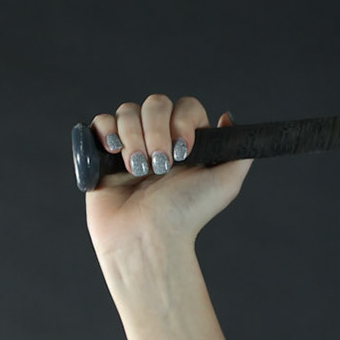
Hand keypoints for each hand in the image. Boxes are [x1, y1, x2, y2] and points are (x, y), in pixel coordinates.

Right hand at [83, 94, 252, 259]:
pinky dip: (108, 131)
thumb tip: (227, 117)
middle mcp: (160, 139)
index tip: (184, 150)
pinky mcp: (103, 155)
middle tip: (160, 165)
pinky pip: (101, 122)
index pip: (186, 106)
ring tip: (139, 171)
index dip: (184, 120)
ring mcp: (131, 145)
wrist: (148, 236)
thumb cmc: (187, 214)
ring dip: (134, 138)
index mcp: (188, 141)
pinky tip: (115, 152)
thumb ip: (238, 149)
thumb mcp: (226, 182)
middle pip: (156, 103)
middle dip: (156, 130)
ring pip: (128, 111)